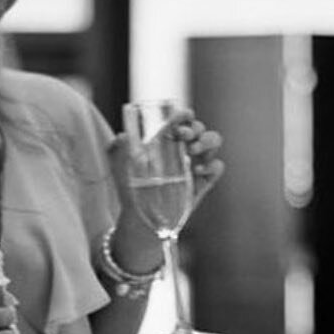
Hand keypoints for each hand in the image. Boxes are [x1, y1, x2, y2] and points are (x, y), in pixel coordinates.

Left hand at [105, 109, 224, 271]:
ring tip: (192, 151)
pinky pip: (217, 167)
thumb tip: (120, 137)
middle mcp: (184, 150)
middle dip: (195, 127)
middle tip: (182, 135)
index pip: (181, 121)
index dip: (184, 115)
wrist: (141, 218)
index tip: (183, 115)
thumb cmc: (131, 188)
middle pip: (200, 128)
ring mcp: (195, 165)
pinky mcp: (203, 183)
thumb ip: (116, 149)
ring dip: (206, 141)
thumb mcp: (118, 166)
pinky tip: (197, 171)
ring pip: (213, 142)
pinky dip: (212, 165)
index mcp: (167, 141)